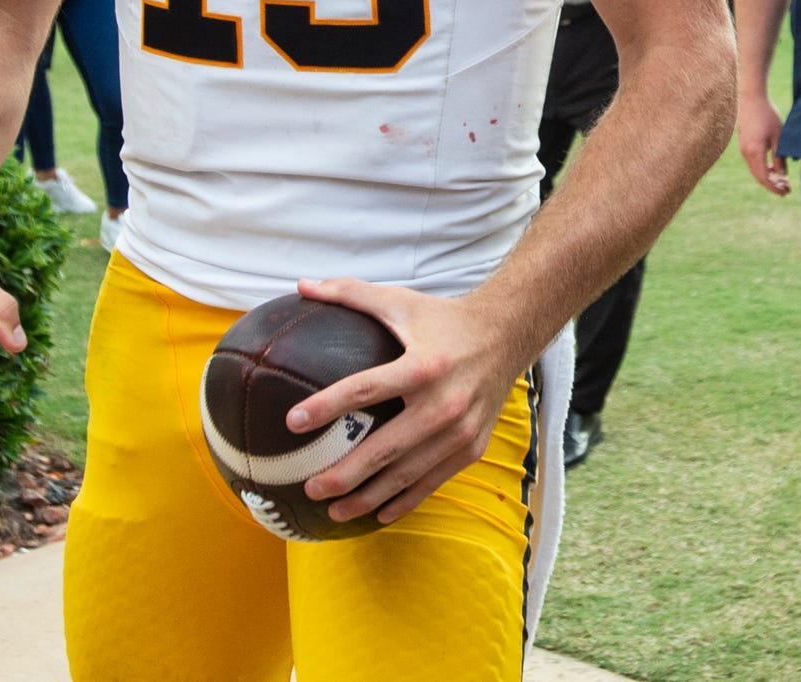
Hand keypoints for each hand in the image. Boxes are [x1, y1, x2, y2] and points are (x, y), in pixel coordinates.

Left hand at [284, 277, 532, 526]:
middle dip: (344, 473)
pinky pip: (432, 482)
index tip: (293, 421)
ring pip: (406, 474)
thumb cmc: (443, 319)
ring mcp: (460, 431)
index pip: (365, 389)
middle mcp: (443, 403)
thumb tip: (301, 285)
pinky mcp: (472, 448)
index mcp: (423, 366)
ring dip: (368, 497)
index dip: (327, 406)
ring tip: (333, 511)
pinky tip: (376, 514)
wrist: (507, 336)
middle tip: (309, 487)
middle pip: (384, 448)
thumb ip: (349, 293)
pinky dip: (404, 501)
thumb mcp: (399, 301)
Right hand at [736, 89, 788, 195]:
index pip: (764, 177)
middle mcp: (746, 153)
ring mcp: (743, 149)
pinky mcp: (744, 145)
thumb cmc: (767, 115)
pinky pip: (753, 163)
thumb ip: (780, 157)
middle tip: (787, 190)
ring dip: (768, 177)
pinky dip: (763, 169)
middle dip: (772, 185)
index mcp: (754, 151)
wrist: (752, 99)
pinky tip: (774, 168)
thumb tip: (782, 175)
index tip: (786, 192)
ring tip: (783, 181)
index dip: (775, 187)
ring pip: (755, 170)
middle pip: (758, 176)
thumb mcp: (779, 137)